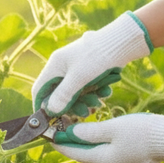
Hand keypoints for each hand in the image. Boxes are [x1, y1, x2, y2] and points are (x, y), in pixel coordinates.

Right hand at [31, 11, 153, 115]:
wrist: (123, 41)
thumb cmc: (98, 56)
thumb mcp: (79, 78)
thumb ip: (63, 95)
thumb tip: (50, 111)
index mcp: (55, 65)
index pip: (40, 90)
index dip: (42, 106)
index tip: (49, 120)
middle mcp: (63, 67)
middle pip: (59, 94)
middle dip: (72, 105)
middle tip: (85, 113)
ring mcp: (77, 69)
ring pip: (75, 93)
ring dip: (86, 100)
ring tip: (99, 102)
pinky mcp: (89, 70)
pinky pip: (87, 87)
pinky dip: (95, 92)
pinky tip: (106, 92)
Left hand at [52, 113, 163, 162]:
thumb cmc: (143, 132)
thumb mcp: (112, 128)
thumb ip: (89, 132)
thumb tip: (71, 133)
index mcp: (103, 160)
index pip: (73, 152)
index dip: (59, 142)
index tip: (47, 134)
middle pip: (83, 153)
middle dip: (70, 140)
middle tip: (59, 126)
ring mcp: (121, 162)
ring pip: (95, 151)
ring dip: (84, 139)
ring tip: (74, 125)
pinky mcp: (129, 156)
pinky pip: (107, 149)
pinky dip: (97, 140)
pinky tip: (95, 130)